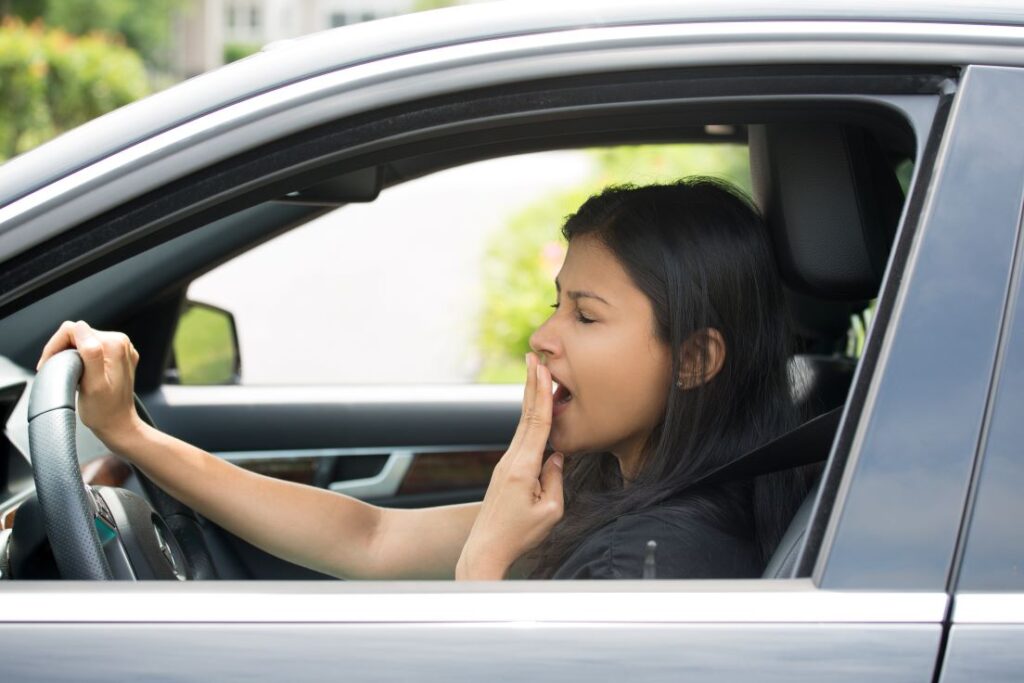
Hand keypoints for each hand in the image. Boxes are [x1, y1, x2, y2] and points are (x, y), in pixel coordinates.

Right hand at [36, 320, 141, 440]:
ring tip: (68, 375)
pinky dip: (78, 360)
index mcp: (115, 344)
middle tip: (57, 372)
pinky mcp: (115, 357)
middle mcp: (120, 343)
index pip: (73, 330)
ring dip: (69, 355)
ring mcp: (119, 349)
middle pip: (77, 334)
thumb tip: (81, 329)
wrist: (119, 425)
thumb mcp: (93, 384)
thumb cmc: (105, 411)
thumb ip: (90, 354)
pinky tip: (79, 374)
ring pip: (81, 341)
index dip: (55, 347)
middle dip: (61, 351)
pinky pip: (89, 349)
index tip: (50, 365)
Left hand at [456, 352, 563, 579]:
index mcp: (523, 468)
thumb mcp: (550, 511)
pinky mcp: (505, 472)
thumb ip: (555, 478)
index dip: (542, 394)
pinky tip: (537, 412)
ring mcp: (505, 465)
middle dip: (531, 384)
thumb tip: (556, 456)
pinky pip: (522, 440)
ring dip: (531, 399)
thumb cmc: (519, 536)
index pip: (537, 423)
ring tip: (537, 375)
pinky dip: (531, 420)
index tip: (543, 369)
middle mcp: (511, 461)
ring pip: (523, 426)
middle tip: (534, 356)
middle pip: (526, 416)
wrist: (485, 551)